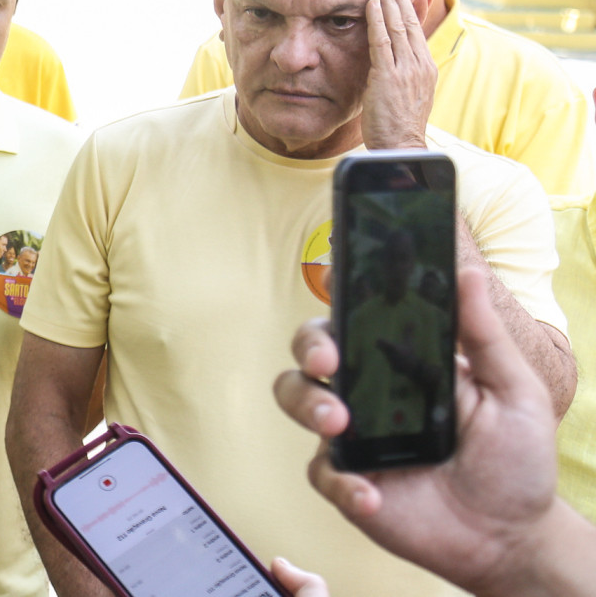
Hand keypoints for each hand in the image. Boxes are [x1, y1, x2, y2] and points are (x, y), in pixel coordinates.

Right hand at [270, 267, 560, 595]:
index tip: (337, 290)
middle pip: (311, 350)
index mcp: (402, 362)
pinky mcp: (347, 481)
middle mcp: (368, 392)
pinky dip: (342, 482)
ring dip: (307, 402)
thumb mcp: (514, 392)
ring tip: (336, 423)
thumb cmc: (516, 460)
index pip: (356, 318)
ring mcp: (352, 436)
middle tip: (328, 362)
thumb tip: (467, 274)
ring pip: (295, 397)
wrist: (511, 537)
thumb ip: (485, 336)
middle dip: (309, 347)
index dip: (339, 300)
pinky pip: (321, 472)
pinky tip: (372, 493)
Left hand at [359, 0, 434, 150]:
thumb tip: (392, 57)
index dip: (410, 3)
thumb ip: (399, 69)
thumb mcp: (404, 91)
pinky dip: (377, 21)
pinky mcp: (389, 78)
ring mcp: (407, 70)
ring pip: (398, 26)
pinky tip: (371, 3)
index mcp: (425, 67)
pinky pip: (382, 43)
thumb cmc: (398, 124)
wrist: (402, 148)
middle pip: (411, 20)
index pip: (417, 27)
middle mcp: (420, 64)